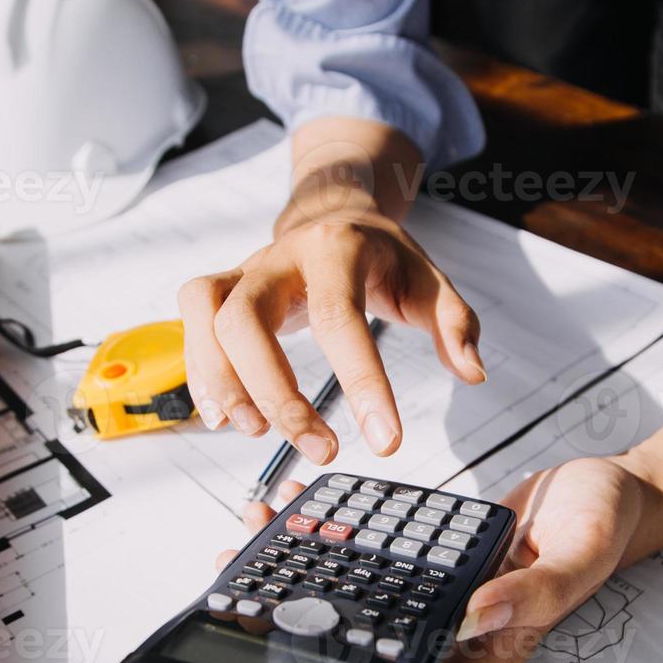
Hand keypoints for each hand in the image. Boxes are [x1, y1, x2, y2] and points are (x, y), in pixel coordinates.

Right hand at [178, 209, 486, 467]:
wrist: (331, 215)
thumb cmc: (380, 257)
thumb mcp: (428, 280)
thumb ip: (454, 323)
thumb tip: (472, 372)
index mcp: (336, 249)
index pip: (341, 319)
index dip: (362, 384)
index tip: (386, 441)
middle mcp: (279, 256)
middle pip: (248, 318)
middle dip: (277, 392)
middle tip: (320, 448)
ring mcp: (243, 270)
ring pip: (208, 316)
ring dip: (225, 382)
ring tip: (258, 433)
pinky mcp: (220, 289)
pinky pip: (190, 322)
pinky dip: (200, 373)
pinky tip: (223, 417)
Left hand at [215, 459, 662, 662]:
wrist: (607, 486)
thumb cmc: (604, 524)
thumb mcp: (580, 551)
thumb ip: (534, 589)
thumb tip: (475, 614)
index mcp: (494, 647)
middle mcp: (458, 628)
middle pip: (378, 650)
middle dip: (311, 629)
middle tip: (250, 590)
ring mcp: (441, 593)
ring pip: (364, 601)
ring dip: (309, 575)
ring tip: (259, 536)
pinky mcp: (431, 558)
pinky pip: (376, 555)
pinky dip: (338, 532)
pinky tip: (308, 504)